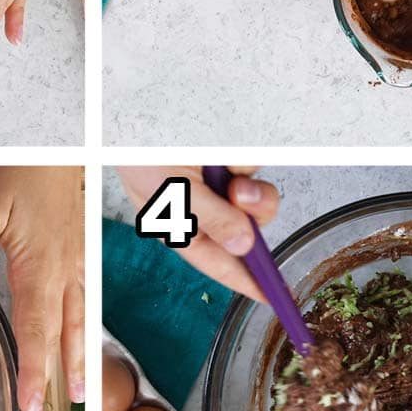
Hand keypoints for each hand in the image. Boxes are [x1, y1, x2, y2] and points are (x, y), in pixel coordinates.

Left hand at [0, 167, 83, 410]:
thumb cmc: (21, 169)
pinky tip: (85, 333)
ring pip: (83, 318)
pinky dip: (89, 325)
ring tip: (86, 392)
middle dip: (64, 378)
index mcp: (41, 266)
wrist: (56, 145)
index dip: (35, 372)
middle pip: (66, 333)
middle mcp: (65, 270)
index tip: (32, 408)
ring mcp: (77, 260)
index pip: (36, 330)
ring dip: (83, 357)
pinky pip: (89, 298)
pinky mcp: (81, 249)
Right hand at [118, 167, 279, 301]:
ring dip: (247, 181)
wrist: (144, 114)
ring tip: (226, 167)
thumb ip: (209, 217)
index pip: (221, 263)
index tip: (272, 296)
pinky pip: (252, 165)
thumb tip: (242, 244)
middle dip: (253, 212)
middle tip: (240, 192)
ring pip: (256, 196)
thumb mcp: (171, 192)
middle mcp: (203, 210)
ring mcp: (217, 184)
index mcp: (182, 230)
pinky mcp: (228, 160)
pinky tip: (222, 151)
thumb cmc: (139, 155)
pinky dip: (242, 158)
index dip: (247, 282)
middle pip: (249, 227)